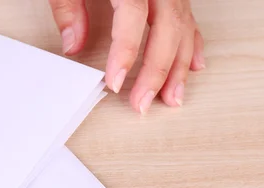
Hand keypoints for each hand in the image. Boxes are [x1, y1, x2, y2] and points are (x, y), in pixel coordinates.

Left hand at [49, 0, 204, 112]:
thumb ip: (69, 6)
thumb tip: (73, 44)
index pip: (134, 17)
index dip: (126, 52)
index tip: (116, 82)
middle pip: (166, 27)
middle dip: (157, 70)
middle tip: (143, 102)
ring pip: (183, 26)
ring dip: (180, 66)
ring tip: (173, 97)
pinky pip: (189, 18)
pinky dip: (192, 44)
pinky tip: (194, 65)